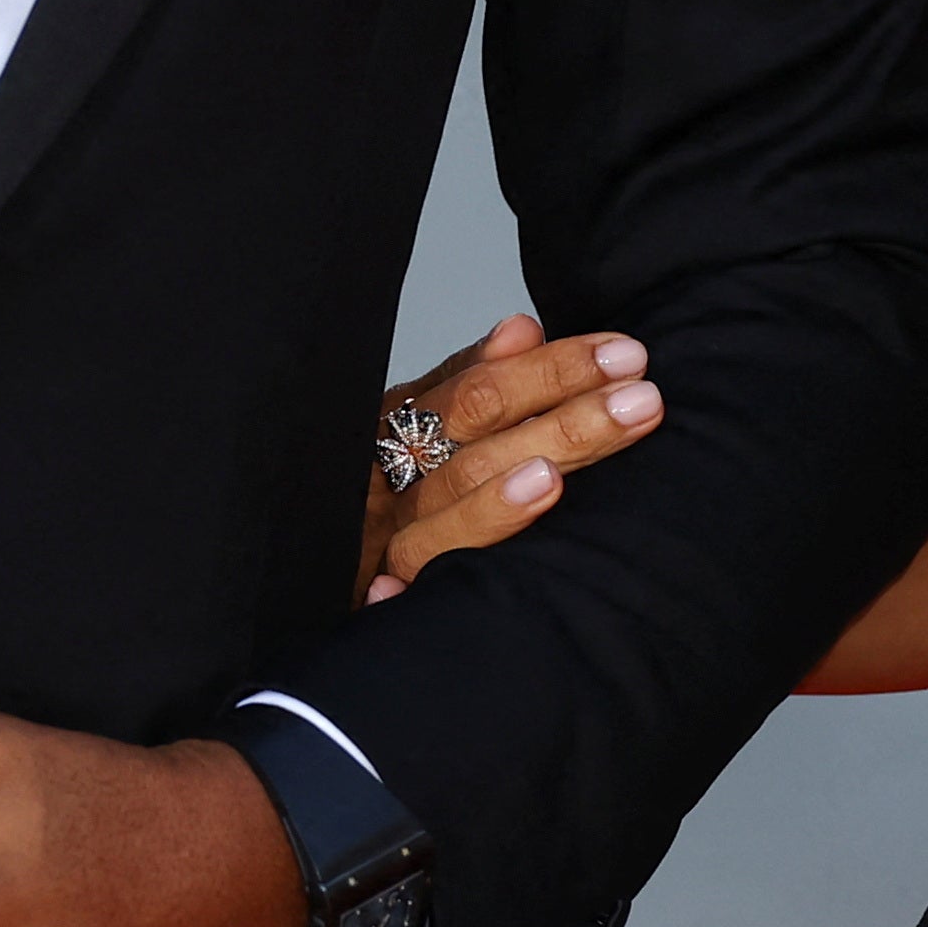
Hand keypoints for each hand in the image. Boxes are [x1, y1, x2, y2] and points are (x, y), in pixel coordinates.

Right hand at [362, 311, 664, 598]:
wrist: (286, 581)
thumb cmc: (374, 499)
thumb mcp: (409, 428)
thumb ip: (464, 382)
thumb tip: (523, 328)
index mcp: (396, 430)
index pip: (478, 392)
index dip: (552, 370)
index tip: (623, 355)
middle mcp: (386, 482)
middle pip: (476, 446)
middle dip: (562, 420)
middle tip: (641, 399)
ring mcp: (382, 542)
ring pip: (452, 507)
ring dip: (508, 488)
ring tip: (561, 471)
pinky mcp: (379, 598)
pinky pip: (422, 575)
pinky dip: (456, 550)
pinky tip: (512, 521)